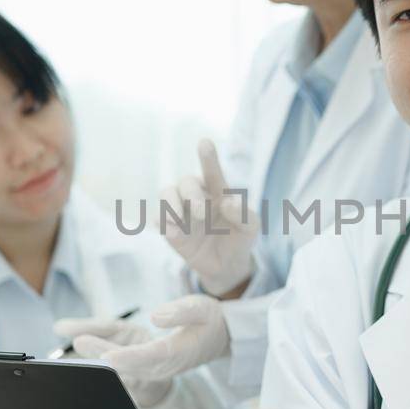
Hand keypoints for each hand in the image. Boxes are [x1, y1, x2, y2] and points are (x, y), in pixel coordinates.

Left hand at [56, 296, 229, 402]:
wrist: (217, 339)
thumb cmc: (210, 320)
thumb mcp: (202, 308)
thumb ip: (181, 312)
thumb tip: (155, 316)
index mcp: (178, 352)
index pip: (151, 356)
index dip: (130, 359)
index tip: (110, 357)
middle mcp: (163, 365)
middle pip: (129, 363)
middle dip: (102, 354)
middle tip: (78, 341)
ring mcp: (152, 368)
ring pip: (121, 364)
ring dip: (96, 353)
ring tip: (71, 335)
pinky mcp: (144, 364)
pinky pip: (120, 360)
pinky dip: (101, 350)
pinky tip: (80, 338)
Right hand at [162, 139, 258, 296]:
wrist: (227, 266)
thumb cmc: (240, 238)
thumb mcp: (250, 228)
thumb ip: (243, 214)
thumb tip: (229, 202)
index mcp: (218, 192)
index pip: (212, 172)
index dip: (208, 157)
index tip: (204, 142)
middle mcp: (197, 197)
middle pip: (186, 182)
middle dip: (192, 194)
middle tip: (202, 211)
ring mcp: (182, 212)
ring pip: (166, 194)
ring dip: (171, 203)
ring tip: (179, 218)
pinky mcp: (171, 229)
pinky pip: (159, 220)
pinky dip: (163, 222)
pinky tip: (174, 232)